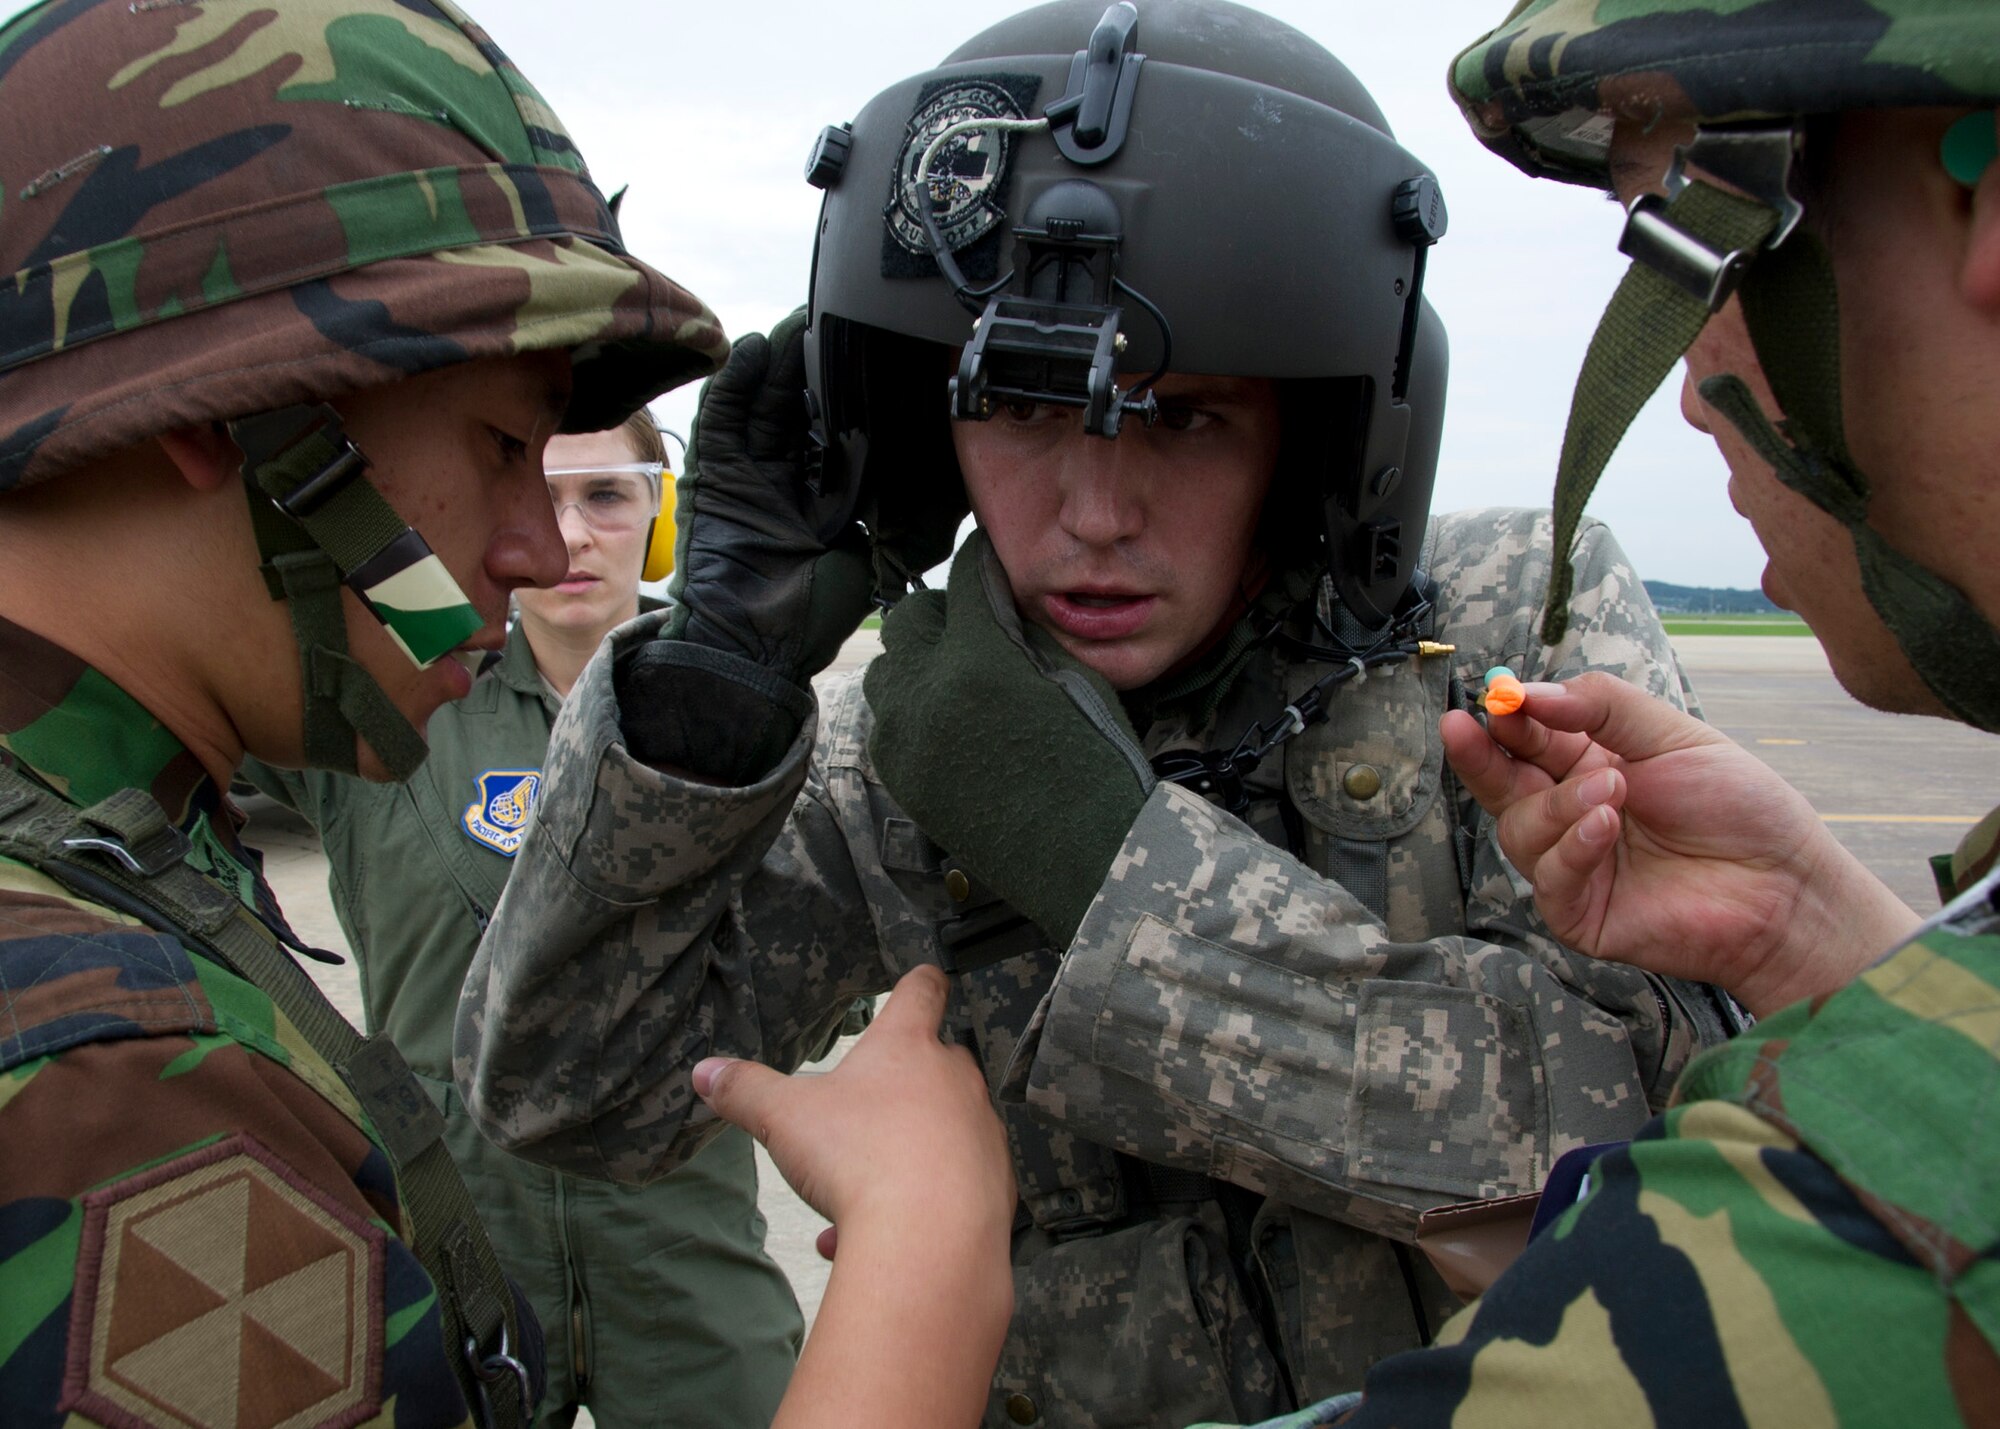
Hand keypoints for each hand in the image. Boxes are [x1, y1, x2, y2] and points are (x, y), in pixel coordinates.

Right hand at [666, 306, 873, 682]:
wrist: (752, 648)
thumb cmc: (808, 617)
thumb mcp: (866, 559)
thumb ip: (888, 523)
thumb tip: (937, 494)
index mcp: (822, 502)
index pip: (836, 434)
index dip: (850, 398)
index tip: (872, 361)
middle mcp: (784, 483)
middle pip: (797, 410)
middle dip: (813, 367)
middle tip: (834, 323)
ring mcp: (746, 477)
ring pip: (762, 406)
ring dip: (777, 362)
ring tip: (797, 322)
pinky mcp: (714, 477)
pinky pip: (722, 421)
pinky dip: (733, 384)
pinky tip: (750, 348)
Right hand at [694, 968, 1013, 1428]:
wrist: (929, 1240)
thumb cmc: (858, 1157)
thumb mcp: (785, 1118)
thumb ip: (745, 1091)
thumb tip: (705, 1073)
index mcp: (908, 1046)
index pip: (921, 992)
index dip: (918, 983)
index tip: (920, 979)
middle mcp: (956, 1080)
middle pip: (939, 1062)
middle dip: (903, 1084)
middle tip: (864, 1112)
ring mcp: (982, 1133)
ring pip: (941, 1134)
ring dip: (900, 1158)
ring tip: (848, 1199)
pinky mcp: (997, 1187)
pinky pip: (949, 1190)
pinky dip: (914, 1208)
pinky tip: (862, 1241)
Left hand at [864, 531, 1152, 946]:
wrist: (1086, 855)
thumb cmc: (1097, 761)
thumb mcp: (1072, 675)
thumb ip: (1022, 629)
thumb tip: (992, 598)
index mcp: (978, 659)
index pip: (963, 581)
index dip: (979, 563)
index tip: (986, 560)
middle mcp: (926, 692)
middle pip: (910, 619)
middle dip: (941, 611)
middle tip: (973, 622)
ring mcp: (904, 737)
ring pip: (887, 670)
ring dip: (917, 661)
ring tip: (956, 676)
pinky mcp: (899, 774)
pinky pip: (887, 721)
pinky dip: (911, 710)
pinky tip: (950, 722)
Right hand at [1441, 672, 1916, 1014]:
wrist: (1785, 886)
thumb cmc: (1741, 809)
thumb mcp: (1675, 736)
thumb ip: (1603, 706)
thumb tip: (1531, 691)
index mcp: (1592, 767)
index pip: (1530, 740)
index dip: (1508, 720)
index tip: (1496, 699)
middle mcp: (1574, 815)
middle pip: (1504, 786)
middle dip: (1481, 757)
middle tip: (1463, 729)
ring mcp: (1575, 866)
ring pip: (1522, 831)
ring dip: (1558, 806)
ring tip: (1611, 793)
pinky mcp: (1581, 913)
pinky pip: (1550, 879)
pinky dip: (1571, 850)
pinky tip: (1605, 828)